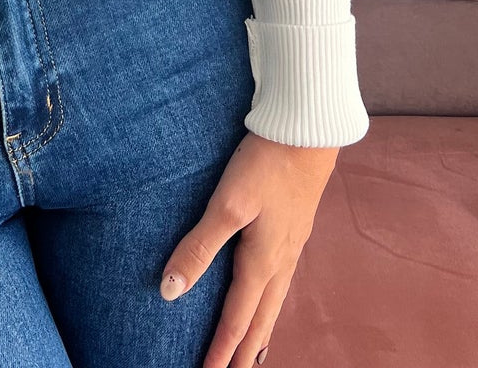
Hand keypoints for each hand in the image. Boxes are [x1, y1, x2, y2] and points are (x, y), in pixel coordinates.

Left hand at [158, 130, 338, 367]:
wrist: (308, 132)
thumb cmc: (266, 164)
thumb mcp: (228, 204)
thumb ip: (199, 247)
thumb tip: (170, 292)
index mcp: (262, 262)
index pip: (236, 320)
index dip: (220, 352)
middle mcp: (280, 263)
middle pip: (260, 321)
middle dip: (244, 354)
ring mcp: (291, 247)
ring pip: (273, 304)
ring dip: (259, 332)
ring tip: (251, 355)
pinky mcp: (294, 230)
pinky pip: (281, 284)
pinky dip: (271, 305)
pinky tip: (268, 297)